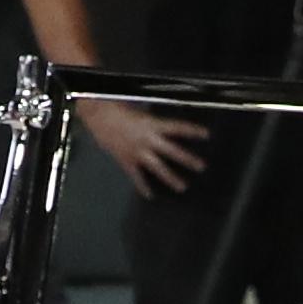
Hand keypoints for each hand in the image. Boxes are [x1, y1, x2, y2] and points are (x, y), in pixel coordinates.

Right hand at [84, 96, 203, 191]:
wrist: (97, 115)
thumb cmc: (116, 108)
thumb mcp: (138, 110)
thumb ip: (150, 120)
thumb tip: (160, 125)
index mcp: (152, 124)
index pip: (177, 128)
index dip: (192, 131)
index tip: (206, 134)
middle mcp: (147, 139)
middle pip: (172, 151)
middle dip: (188, 159)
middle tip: (201, 167)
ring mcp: (137, 152)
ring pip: (157, 168)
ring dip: (171, 178)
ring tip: (182, 187)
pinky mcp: (126, 160)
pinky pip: (136, 176)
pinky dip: (142, 186)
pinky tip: (149, 195)